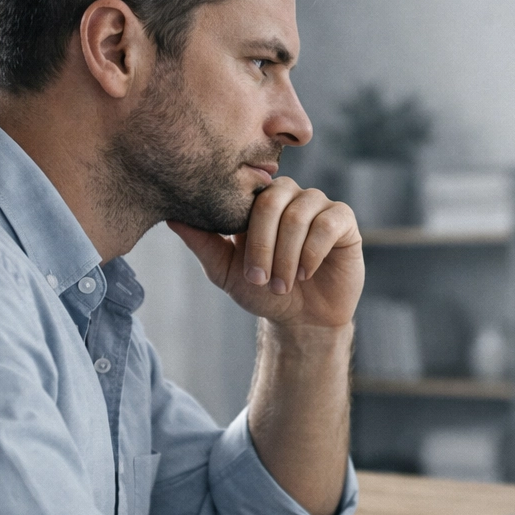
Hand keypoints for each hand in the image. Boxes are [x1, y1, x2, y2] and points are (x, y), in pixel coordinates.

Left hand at [167, 178, 362, 331]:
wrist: (300, 320)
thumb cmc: (262, 292)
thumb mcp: (225, 270)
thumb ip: (202, 241)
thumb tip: (170, 217)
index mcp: (260, 201)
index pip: (247, 195)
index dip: (245, 232)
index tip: (246, 271)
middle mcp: (289, 196)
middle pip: (272, 200)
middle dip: (264, 245)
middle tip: (261, 280)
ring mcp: (318, 205)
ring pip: (299, 214)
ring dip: (288, 255)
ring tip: (283, 285)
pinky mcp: (343, 220)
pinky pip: (328, 223)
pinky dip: (312, 252)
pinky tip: (306, 274)